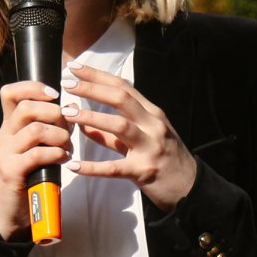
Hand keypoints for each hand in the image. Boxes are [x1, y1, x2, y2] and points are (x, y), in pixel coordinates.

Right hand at [0, 80, 73, 239]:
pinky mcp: (11, 171)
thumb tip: (71, 107)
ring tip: (68, 146)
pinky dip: (55, 154)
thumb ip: (47, 128)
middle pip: (26, 108)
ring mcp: (5, 153)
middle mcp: (4, 136)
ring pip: (34, 130)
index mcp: (9, 127)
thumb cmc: (31, 177)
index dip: (33, 87)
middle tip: (68, 127)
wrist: (11, 212)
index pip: (10, 93)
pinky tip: (64, 159)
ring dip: (59, 136)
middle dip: (54, 113)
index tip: (55, 94)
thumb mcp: (36, 147)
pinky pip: (37, 154)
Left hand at [63, 62, 196, 211]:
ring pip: (119, 126)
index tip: (75, 67)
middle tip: (67, 85)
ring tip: (67, 115)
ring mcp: (150, 147)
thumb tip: (84, 124)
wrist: (190, 188)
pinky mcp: (143, 171)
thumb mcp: (144, 139)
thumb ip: (113, 134)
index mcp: (152, 114)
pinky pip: (114, 168)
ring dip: (91, 118)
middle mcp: (153, 125)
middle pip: (121, 99)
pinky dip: (92, 167)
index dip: (98, 76)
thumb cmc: (165, 160)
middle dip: (92, 89)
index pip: (123, 87)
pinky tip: (73, 165)